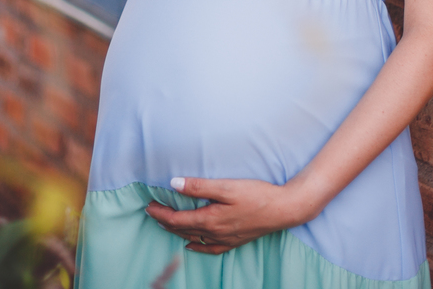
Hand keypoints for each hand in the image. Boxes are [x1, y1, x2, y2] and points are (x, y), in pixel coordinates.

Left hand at [144, 176, 316, 254]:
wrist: (284, 209)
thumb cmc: (257, 195)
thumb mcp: (226, 186)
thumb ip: (199, 186)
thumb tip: (174, 184)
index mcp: (210, 219)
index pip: (177, 219)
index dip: (160, 213)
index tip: (149, 204)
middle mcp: (214, 233)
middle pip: (182, 230)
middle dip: (164, 221)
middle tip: (152, 211)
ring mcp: (225, 239)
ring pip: (193, 239)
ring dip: (177, 231)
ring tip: (165, 223)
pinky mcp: (234, 241)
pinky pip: (209, 248)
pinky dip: (197, 246)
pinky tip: (192, 245)